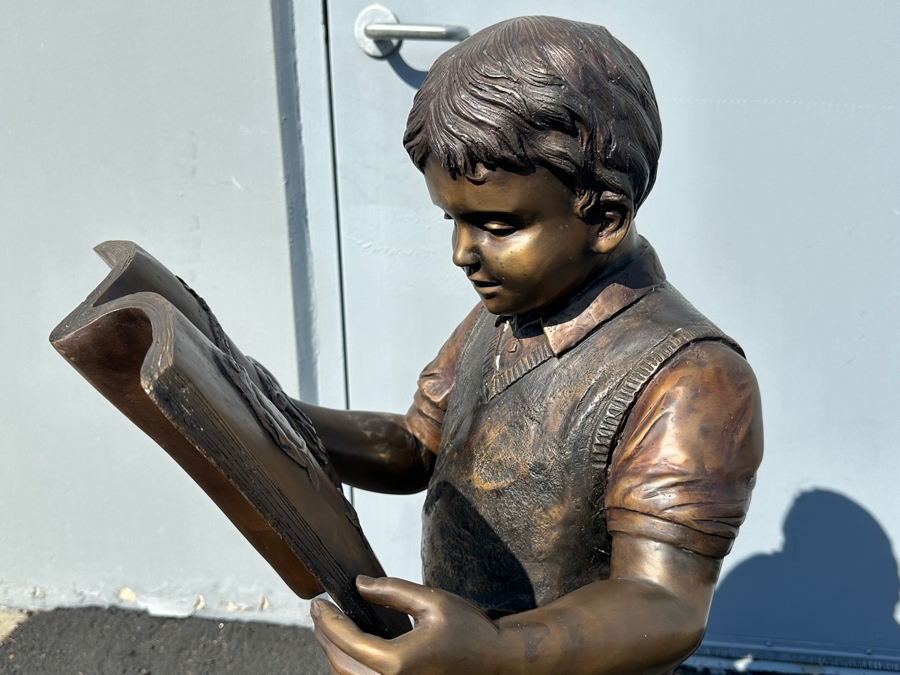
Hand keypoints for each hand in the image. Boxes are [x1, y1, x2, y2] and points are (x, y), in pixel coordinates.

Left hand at [310, 575, 505, 674]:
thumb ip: (392, 591)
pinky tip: (353, 647)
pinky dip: (352, 667)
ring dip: (335, 655)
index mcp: (397, 663)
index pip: (347, 641)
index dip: (328, 621)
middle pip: (341, 665)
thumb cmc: (471, 631)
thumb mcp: (431, 601)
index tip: (318, 603)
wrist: (498, 660)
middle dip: (325, 637)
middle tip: (319, 613)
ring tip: (331, 628)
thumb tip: (359, 584)